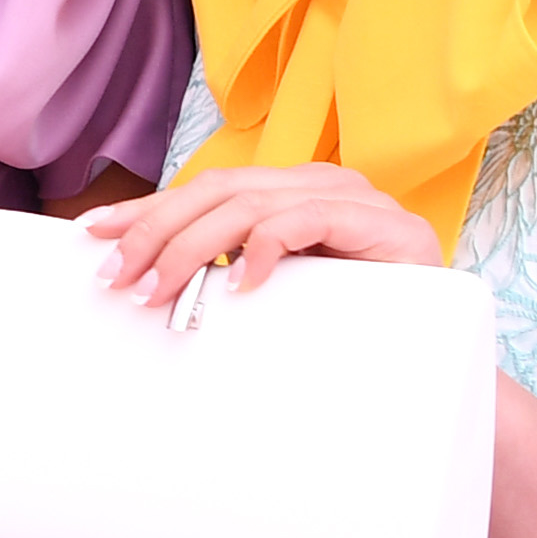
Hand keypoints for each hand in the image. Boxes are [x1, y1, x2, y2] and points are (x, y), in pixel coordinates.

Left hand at [80, 163, 436, 309]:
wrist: (441, 353)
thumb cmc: (352, 325)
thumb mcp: (279, 295)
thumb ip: (231, 275)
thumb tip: (151, 285)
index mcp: (289, 193)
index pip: (205, 189)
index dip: (148, 208)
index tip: (95, 233)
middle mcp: (317, 183)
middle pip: (217, 189)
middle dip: (156, 229)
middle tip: (118, 275)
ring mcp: (352, 199)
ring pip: (250, 204)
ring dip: (193, 247)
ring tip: (159, 288)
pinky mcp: (382, 224)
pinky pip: (306, 220)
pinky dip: (265, 248)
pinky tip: (239, 282)